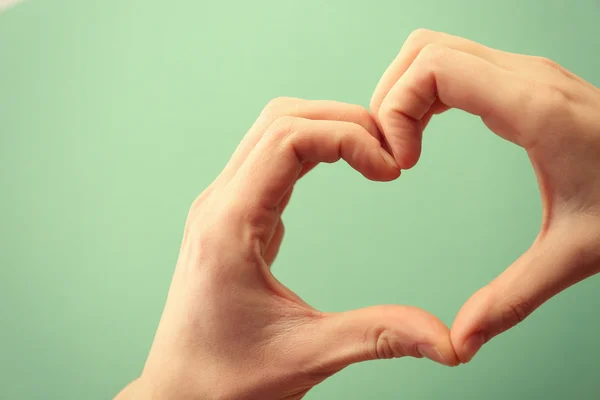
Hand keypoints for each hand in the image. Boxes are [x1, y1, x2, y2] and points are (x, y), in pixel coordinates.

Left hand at [116, 98, 458, 399]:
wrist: (178, 392)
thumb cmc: (227, 379)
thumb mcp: (307, 356)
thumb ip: (378, 338)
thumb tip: (448, 341)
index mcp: (229, 226)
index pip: (289, 140)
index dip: (348, 138)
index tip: (391, 171)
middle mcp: (219, 204)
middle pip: (281, 120)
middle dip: (342, 122)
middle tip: (390, 153)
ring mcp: (221, 206)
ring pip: (272, 132)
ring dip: (324, 129)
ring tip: (371, 155)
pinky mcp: (231, 216)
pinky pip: (268, 158)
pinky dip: (309, 149)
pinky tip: (338, 167)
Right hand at [370, 29, 599, 362]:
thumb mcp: (576, 255)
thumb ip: (511, 300)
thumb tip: (460, 342)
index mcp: (533, 108)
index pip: (433, 67)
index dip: (397, 109)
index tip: (402, 164)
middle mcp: (525, 77)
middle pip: (424, 51)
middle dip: (391, 100)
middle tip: (393, 155)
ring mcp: (524, 75)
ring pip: (434, 51)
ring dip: (405, 94)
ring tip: (404, 146)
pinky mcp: (521, 84)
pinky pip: (453, 67)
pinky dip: (425, 95)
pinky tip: (425, 134)